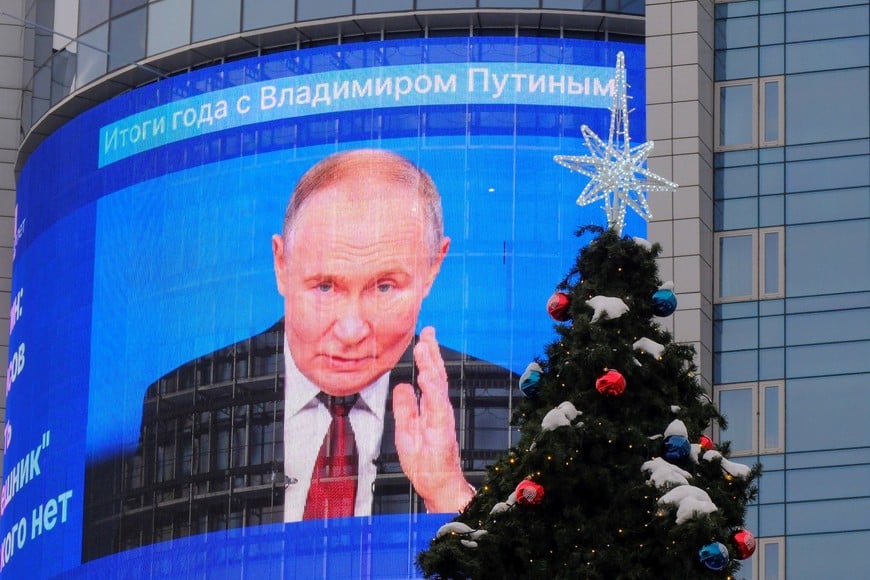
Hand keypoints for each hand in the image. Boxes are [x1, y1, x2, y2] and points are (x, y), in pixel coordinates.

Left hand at [393, 326, 472, 512]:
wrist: (437, 487)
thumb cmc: (425, 463)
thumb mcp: (406, 430)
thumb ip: (405, 407)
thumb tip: (402, 385)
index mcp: (431, 408)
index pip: (430, 376)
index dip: (428, 355)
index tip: (424, 335)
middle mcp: (439, 411)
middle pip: (437, 376)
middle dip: (432, 352)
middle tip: (427, 331)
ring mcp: (442, 421)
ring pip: (438, 388)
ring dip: (432, 366)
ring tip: (425, 347)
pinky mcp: (441, 433)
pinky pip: (437, 408)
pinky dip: (433, 391)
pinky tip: (427, 377)